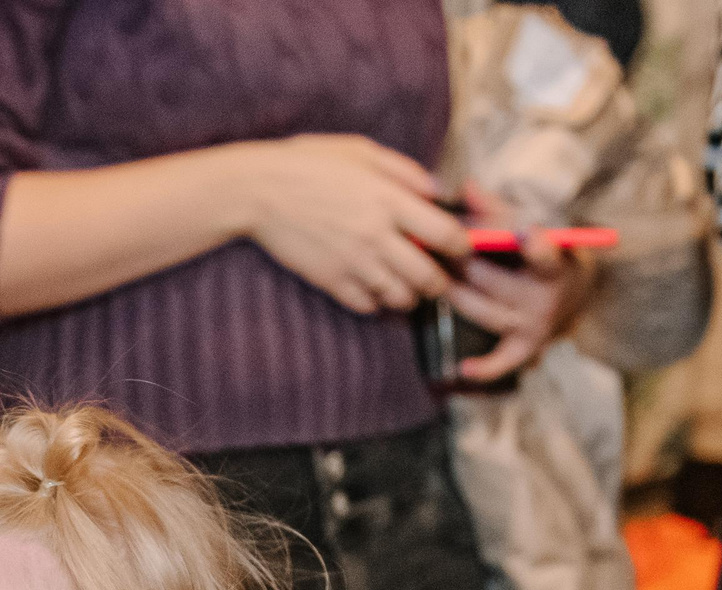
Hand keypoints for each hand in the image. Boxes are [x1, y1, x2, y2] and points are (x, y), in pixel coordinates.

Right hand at [234, 135, 469, 315]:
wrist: (259, 190)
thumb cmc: (310, 164)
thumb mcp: (361, 152)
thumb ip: (405, 171)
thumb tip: (436, 191)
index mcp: (390, 200)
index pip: (446, 234)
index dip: (462, 247)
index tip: (461, 249)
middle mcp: (377, 235)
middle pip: (428, 276)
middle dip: (440, 282)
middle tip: (437, 277)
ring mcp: (354, 262)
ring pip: (400, 297)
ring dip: (409, 294)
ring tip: (405, 284)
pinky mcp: (331, 280)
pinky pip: (366, 305)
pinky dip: (376, 302)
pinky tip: (373, 288)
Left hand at [446, 192, 584, 381]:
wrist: (573, 291)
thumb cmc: (542, 251)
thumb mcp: (532, 225)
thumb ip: (498, 209)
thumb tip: (467, 186)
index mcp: (554, 263)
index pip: (547, 255)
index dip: (538, 246)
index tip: (527, 233)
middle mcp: (546, 298)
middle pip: (495, 282)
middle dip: (461, 262)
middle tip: (431, 244)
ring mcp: (535, 324)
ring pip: (483, 312)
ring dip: (453, 294)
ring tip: (427, 275)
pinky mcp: (526, 346)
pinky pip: (504, 361)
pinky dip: (486, 368)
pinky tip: (463, 368)